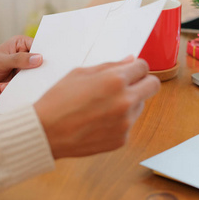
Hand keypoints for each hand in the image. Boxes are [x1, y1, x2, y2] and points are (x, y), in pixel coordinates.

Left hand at [0, 35, 42, 102]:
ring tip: (2, 84)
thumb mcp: (1, 61)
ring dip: (20, 83)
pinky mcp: (21, 83)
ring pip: (33, 77)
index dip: (45, 54)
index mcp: (21, 44)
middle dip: (34, 72)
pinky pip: (26, 87)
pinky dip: (13, 89)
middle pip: (39, 64)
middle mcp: (25, 56)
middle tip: (25, 77)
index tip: (47, 63)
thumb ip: (20, 59)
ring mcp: (23, 71)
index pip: (39, 47)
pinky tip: (0, 87)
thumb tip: (39, 58)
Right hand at [34, 57, 159, 158]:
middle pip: (153, 86)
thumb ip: (110, 66)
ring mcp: (125, 122)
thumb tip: (130, 60)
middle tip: (128, 84)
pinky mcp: (122, 139)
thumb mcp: (80, 73)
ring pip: (140, 105)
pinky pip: (129, 123)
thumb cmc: (58, 100)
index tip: (129, 71)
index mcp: (115, 81)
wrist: (45, 133)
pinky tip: (99, 120)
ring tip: (103, 106)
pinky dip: (120, 120)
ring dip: (129, 102)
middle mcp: (125, 101)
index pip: (143, 67)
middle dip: (143, 81)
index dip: (135, 67)